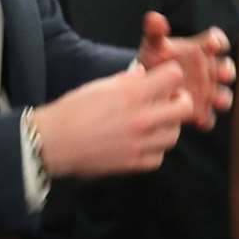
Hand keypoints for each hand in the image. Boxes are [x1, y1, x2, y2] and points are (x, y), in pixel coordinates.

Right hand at [32, 62, 191, 177]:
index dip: (171, 75)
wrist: (53, 142)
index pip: (174, 76)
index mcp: (131, 94)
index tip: (165, 79)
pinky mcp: (134, 164)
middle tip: (169, 101)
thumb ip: (128, 80)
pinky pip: (159, 157)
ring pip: (174, 134)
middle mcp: (141, 119)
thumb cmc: (73, 110)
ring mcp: (139, 144)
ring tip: (155, 122)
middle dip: (180, 101)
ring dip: (168, 126)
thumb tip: (145, 75)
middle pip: (185, 108)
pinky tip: (144, 142)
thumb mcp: (101, 86)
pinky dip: (155, 149)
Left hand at [136, 11, 234, 130]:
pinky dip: (206, 119)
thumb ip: (155, 31)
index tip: (212, 44)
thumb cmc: (155, 59)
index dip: (217, 41)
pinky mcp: (200, 111)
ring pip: (223, 96)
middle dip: (227, 71)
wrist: (147, 85)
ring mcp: (207, 92)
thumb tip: (153, 17)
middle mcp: (210, 70)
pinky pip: (209, 117)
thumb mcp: (153, 44)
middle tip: (222, 73)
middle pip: (227, 69)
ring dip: (222, 98)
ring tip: (216, 100)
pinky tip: (198, 120)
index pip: (217, 42)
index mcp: (202, 50)